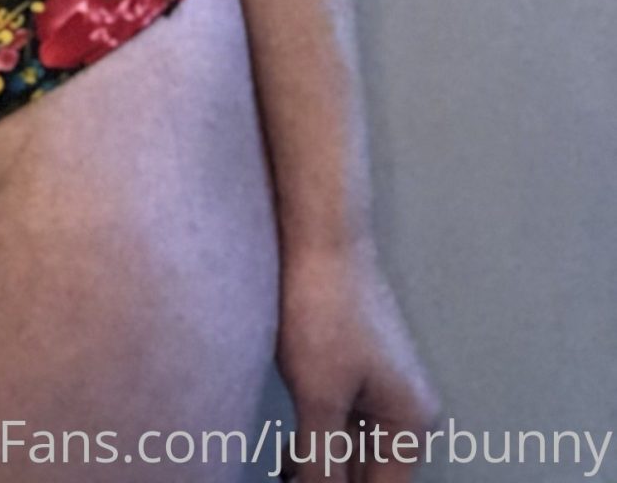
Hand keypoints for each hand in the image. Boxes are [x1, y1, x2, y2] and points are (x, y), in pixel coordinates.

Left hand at [277, 235, 441, 481]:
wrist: (320, 236)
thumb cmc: (324, 307)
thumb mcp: (319, 397)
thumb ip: (322, 462)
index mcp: (410, 425)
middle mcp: (406, 412)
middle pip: (370, 477)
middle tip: (287, 479)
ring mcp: (383, 391)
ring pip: (354, 454)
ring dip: (322, 471)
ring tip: (284, 472)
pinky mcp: (357, 372)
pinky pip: (343, 427)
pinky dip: (319, 445)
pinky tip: (288, 457)